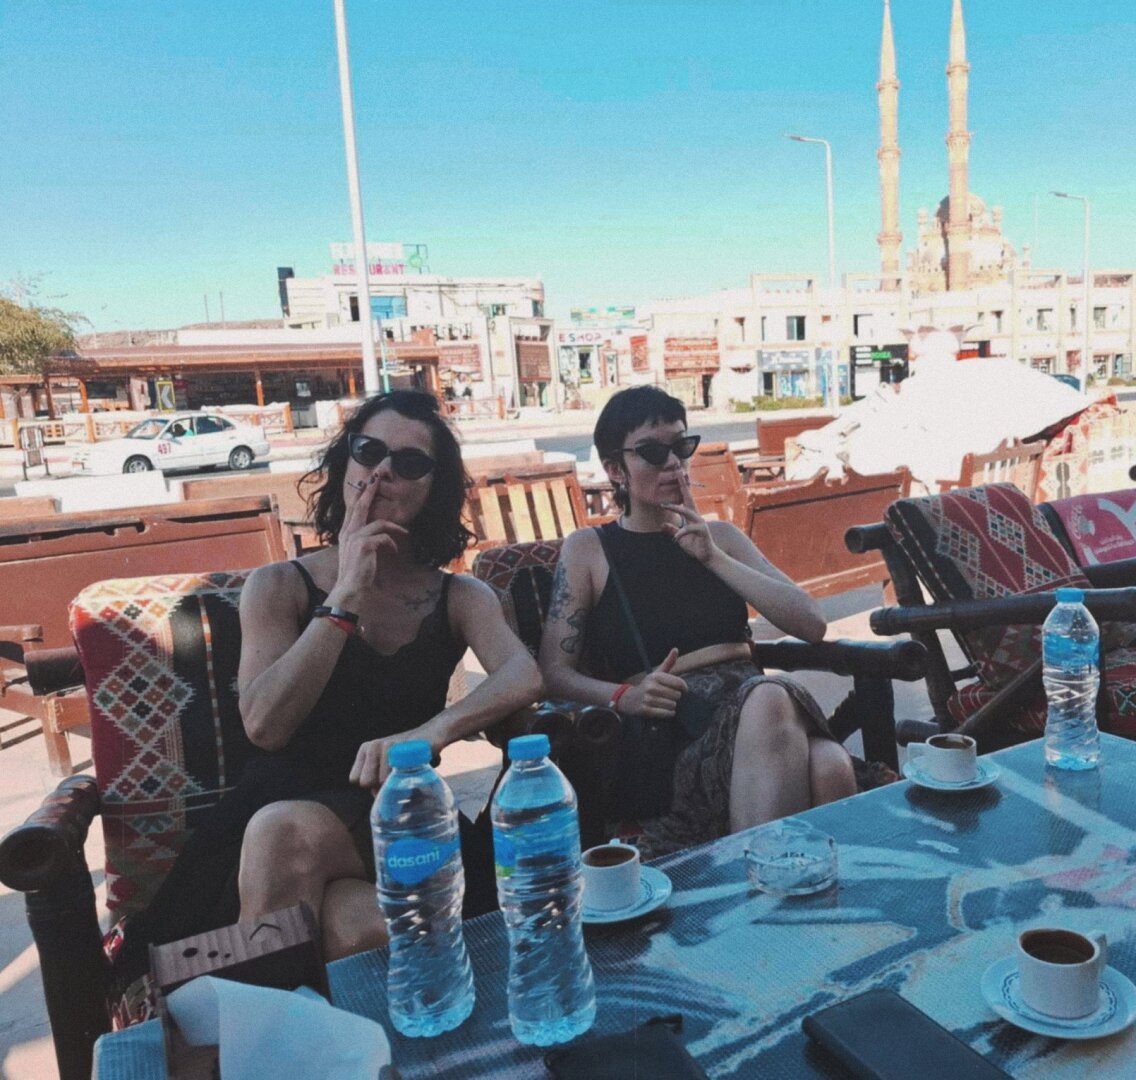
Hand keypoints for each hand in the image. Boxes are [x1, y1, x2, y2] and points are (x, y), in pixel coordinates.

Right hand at [332, 476, 408, 603]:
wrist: (350, 588)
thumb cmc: (357, 572)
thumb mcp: (358, 552)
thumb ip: (365, 540)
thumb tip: (379, 534)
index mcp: (346, 532)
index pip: (353, 508)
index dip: (360, 494)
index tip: (367, 482)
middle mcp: (347, 532)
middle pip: (360, 505)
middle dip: (370, 490)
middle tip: (378, 475)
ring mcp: (354, 538)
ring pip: (378, 522)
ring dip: (394, 526)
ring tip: (405, 532)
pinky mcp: (363, 545)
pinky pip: (384, 537)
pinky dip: (392, 543)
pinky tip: (394, 551)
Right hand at [620, 647, 686, 718]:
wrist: (629, 699)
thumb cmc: (648, 685)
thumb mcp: (657, 673)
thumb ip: (668, 662)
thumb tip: (676, 649)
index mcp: (656, 676)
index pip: (679, 683)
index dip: (684, 688)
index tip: (682, 690)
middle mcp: (651, 687)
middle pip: (677, 695)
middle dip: (676, 697)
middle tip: (670, 697)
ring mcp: (648, 699)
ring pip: (672, 705)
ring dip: (672, 706)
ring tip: (665, 703)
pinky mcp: (646, 710)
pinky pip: (666, 713)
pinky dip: (669, 713)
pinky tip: (665, 710)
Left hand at [661, 472, 717, 563]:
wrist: (707, 556)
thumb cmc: (694, 546)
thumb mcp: (680, 538)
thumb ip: (672, 530)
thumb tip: (662, 525)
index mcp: (690, 515)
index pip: (684, 498)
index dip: (681, 485)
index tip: (677, 472)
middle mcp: (695, 516)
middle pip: (689, 497)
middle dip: (683, 484)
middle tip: (678, 471)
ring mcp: (700, 522)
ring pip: (687, 511)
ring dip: (676, 508)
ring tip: (664, 505)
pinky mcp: (702, 531)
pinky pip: (690, 529)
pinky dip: (682, 533)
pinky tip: (676, 538)